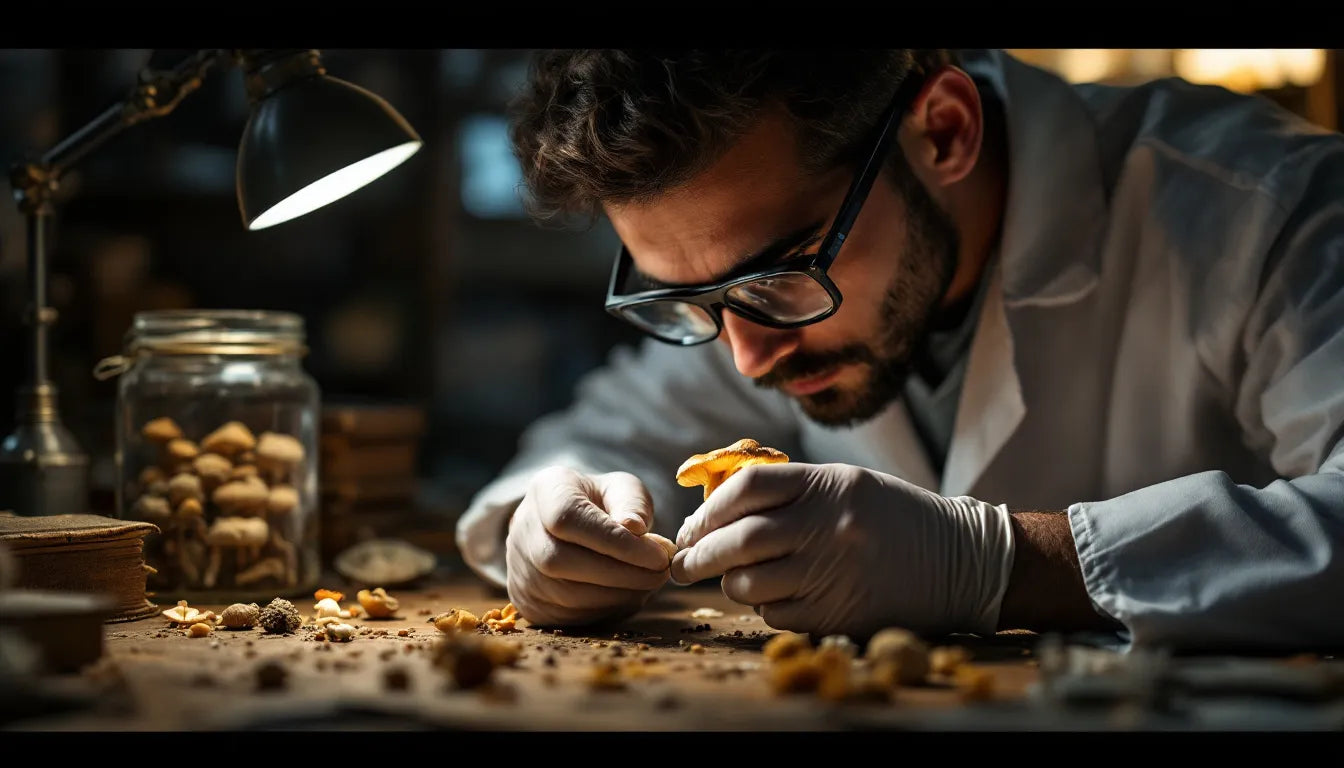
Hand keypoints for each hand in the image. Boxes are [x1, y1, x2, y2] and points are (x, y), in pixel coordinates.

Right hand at [506, 466, 671, 626]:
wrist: (566, 525)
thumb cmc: (601, 503)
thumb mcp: (621, 488)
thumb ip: (632, 503)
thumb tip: (635, 528)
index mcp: (545, 491)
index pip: (568, 518)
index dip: (614, 541)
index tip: (658, 554)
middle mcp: (522, 532)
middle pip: (561, 561)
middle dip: (621, 573)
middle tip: (661, 572)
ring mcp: (520, 572)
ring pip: (567, 595)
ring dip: (619, 594)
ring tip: (649, 581)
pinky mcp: (529, 605)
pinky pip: (569, 617)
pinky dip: (607, 609)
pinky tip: (628, 593)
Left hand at [670, 463, 1014, 638]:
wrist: (959, 560)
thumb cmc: (890, 518)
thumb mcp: (844, 484)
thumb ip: (786, 493)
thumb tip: (710, 513)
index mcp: (827, 483)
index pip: (746, 488)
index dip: (707, 510)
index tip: (690, 528)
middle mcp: (829, 525)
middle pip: (739, 541)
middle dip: (699, 556)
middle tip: (682, 565)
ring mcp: (834, 572)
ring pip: (751, 586)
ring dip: (732, 586)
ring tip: (737, 581)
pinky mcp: (840, 614)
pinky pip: (778, 616)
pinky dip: (767, 609)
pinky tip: (782, 597)